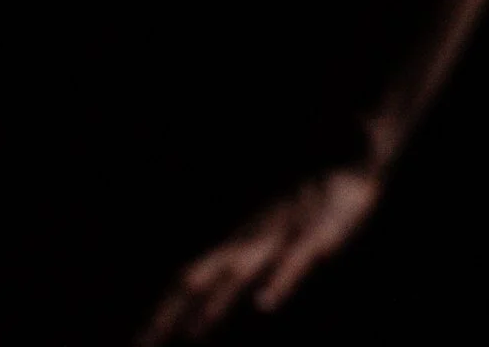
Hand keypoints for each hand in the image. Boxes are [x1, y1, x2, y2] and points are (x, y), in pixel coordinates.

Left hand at [138, 162, 384, 343]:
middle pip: (200, 276)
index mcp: (237, 243)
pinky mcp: (319, 234)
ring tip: (194, 332)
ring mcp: (281, 235)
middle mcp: (249, 240)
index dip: (162, 312)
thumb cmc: (307, 206)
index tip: (139, 344)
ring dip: (217, 302)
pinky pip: (295, 260)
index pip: (187, 279)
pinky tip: (266, 303)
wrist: (348, 160)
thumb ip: (238, 261)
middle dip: (171, 314)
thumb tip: (205, 302)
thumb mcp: (268, 235)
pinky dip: (278, 281)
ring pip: (242, 270)